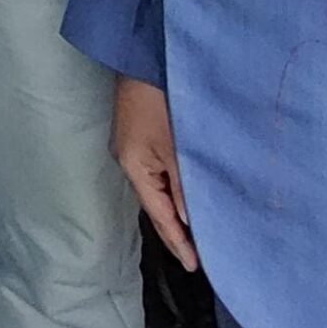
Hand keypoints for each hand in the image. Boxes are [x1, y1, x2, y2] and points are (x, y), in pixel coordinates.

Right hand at [113, 76, 197, 271]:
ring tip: (196, 234)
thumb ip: (182, 184)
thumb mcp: (175, 145)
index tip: (194, 266)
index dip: (177, 241)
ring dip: (175, 211)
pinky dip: (173, 191)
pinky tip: (186, 198)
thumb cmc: (159, 101)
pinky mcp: (141, 139)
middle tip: (196, 257)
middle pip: (154, 206)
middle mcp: (130, 162)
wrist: (142, 60)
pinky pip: (159, 175)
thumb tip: (189, 219)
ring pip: (157, 191)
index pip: (159, 215)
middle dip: (174, 232)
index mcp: (135, 167)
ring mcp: (133, 150)